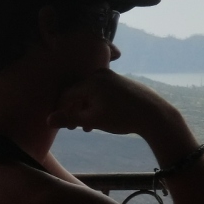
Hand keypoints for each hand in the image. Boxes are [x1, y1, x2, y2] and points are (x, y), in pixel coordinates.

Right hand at [48, 69, 175, 137]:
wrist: (156, 115)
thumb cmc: (122, 117)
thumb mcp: (92, 120)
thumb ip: (68, 119)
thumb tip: (48, 120)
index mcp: (90, 81)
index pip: (67, 94)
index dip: (61, 110)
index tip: (63, 125)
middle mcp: (100, 74)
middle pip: (79, 93)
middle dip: (75, 111)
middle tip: (75, 128)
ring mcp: (113, 77)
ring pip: (91, 93)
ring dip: (87, 109)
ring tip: (89, 126)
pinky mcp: (123, 82)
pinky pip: (103, 91)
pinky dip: (98, 104)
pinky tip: (103, 117)